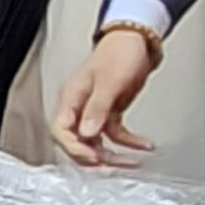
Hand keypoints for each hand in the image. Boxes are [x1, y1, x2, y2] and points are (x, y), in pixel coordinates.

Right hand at [53, 28, 158, 165]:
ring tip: (130, 162)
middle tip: (111, 166)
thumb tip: (87, 134)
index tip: (92, 157)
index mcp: (71, 97)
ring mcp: (95, 110)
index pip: (61, 130)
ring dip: (112, 154)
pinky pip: (115, 134)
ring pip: (96, 141)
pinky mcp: (111, 111)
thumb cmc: (120, 51)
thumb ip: (98, 108)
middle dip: (93, 157)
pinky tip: (143, 147)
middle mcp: (80, 106)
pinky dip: (129, 142)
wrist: (138, 39)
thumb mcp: (110, 80)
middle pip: (77, 141)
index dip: (74, 148)